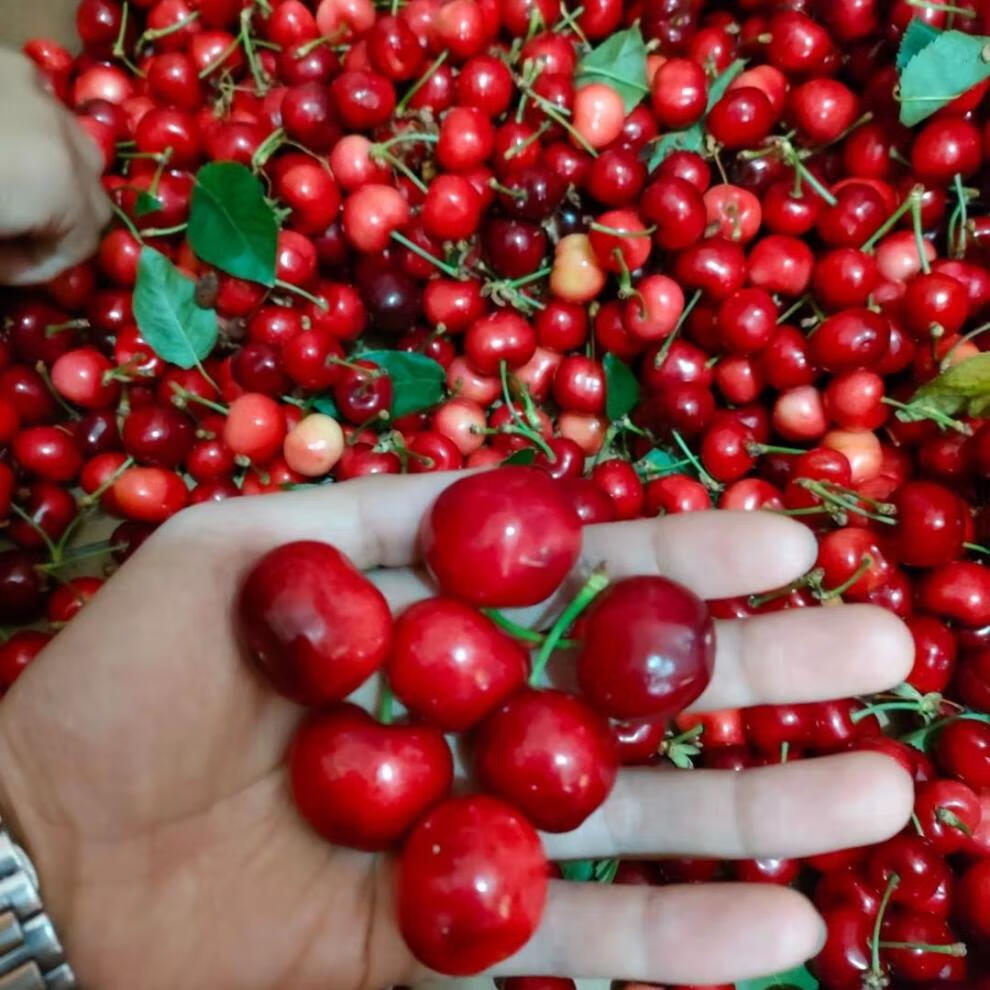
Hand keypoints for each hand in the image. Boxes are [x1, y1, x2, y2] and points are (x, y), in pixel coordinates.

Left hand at [0, 50, 109, 284]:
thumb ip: (4, 259)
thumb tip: (8, 260)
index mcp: (58, 188)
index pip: (80, 244)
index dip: (41, 267)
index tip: (3, 272)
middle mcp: (61, 136)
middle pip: (89, 193)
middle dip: (56, 220)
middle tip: (10, 233)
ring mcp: (34, 92)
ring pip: (70, 145)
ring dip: (48, 174)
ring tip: (6, 188)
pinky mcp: (7, 66)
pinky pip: (37, 105)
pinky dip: (25, 130)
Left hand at [0, 474, 913, 988]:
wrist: (38, 851)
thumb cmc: (127, 684)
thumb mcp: (241, 552)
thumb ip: (372, 517)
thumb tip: (502, 486)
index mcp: (430, 622)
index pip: (576, 579)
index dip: (679, 557)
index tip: (789, 537)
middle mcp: (468, 719)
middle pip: (632, 693)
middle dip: (758, 670)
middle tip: (883, 647)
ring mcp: (469, 829)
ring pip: (637, 817)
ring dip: (760, 805)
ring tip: (882, 788)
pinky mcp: (444, 938)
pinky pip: (575, 937)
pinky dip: (677, 938)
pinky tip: (786, 926)